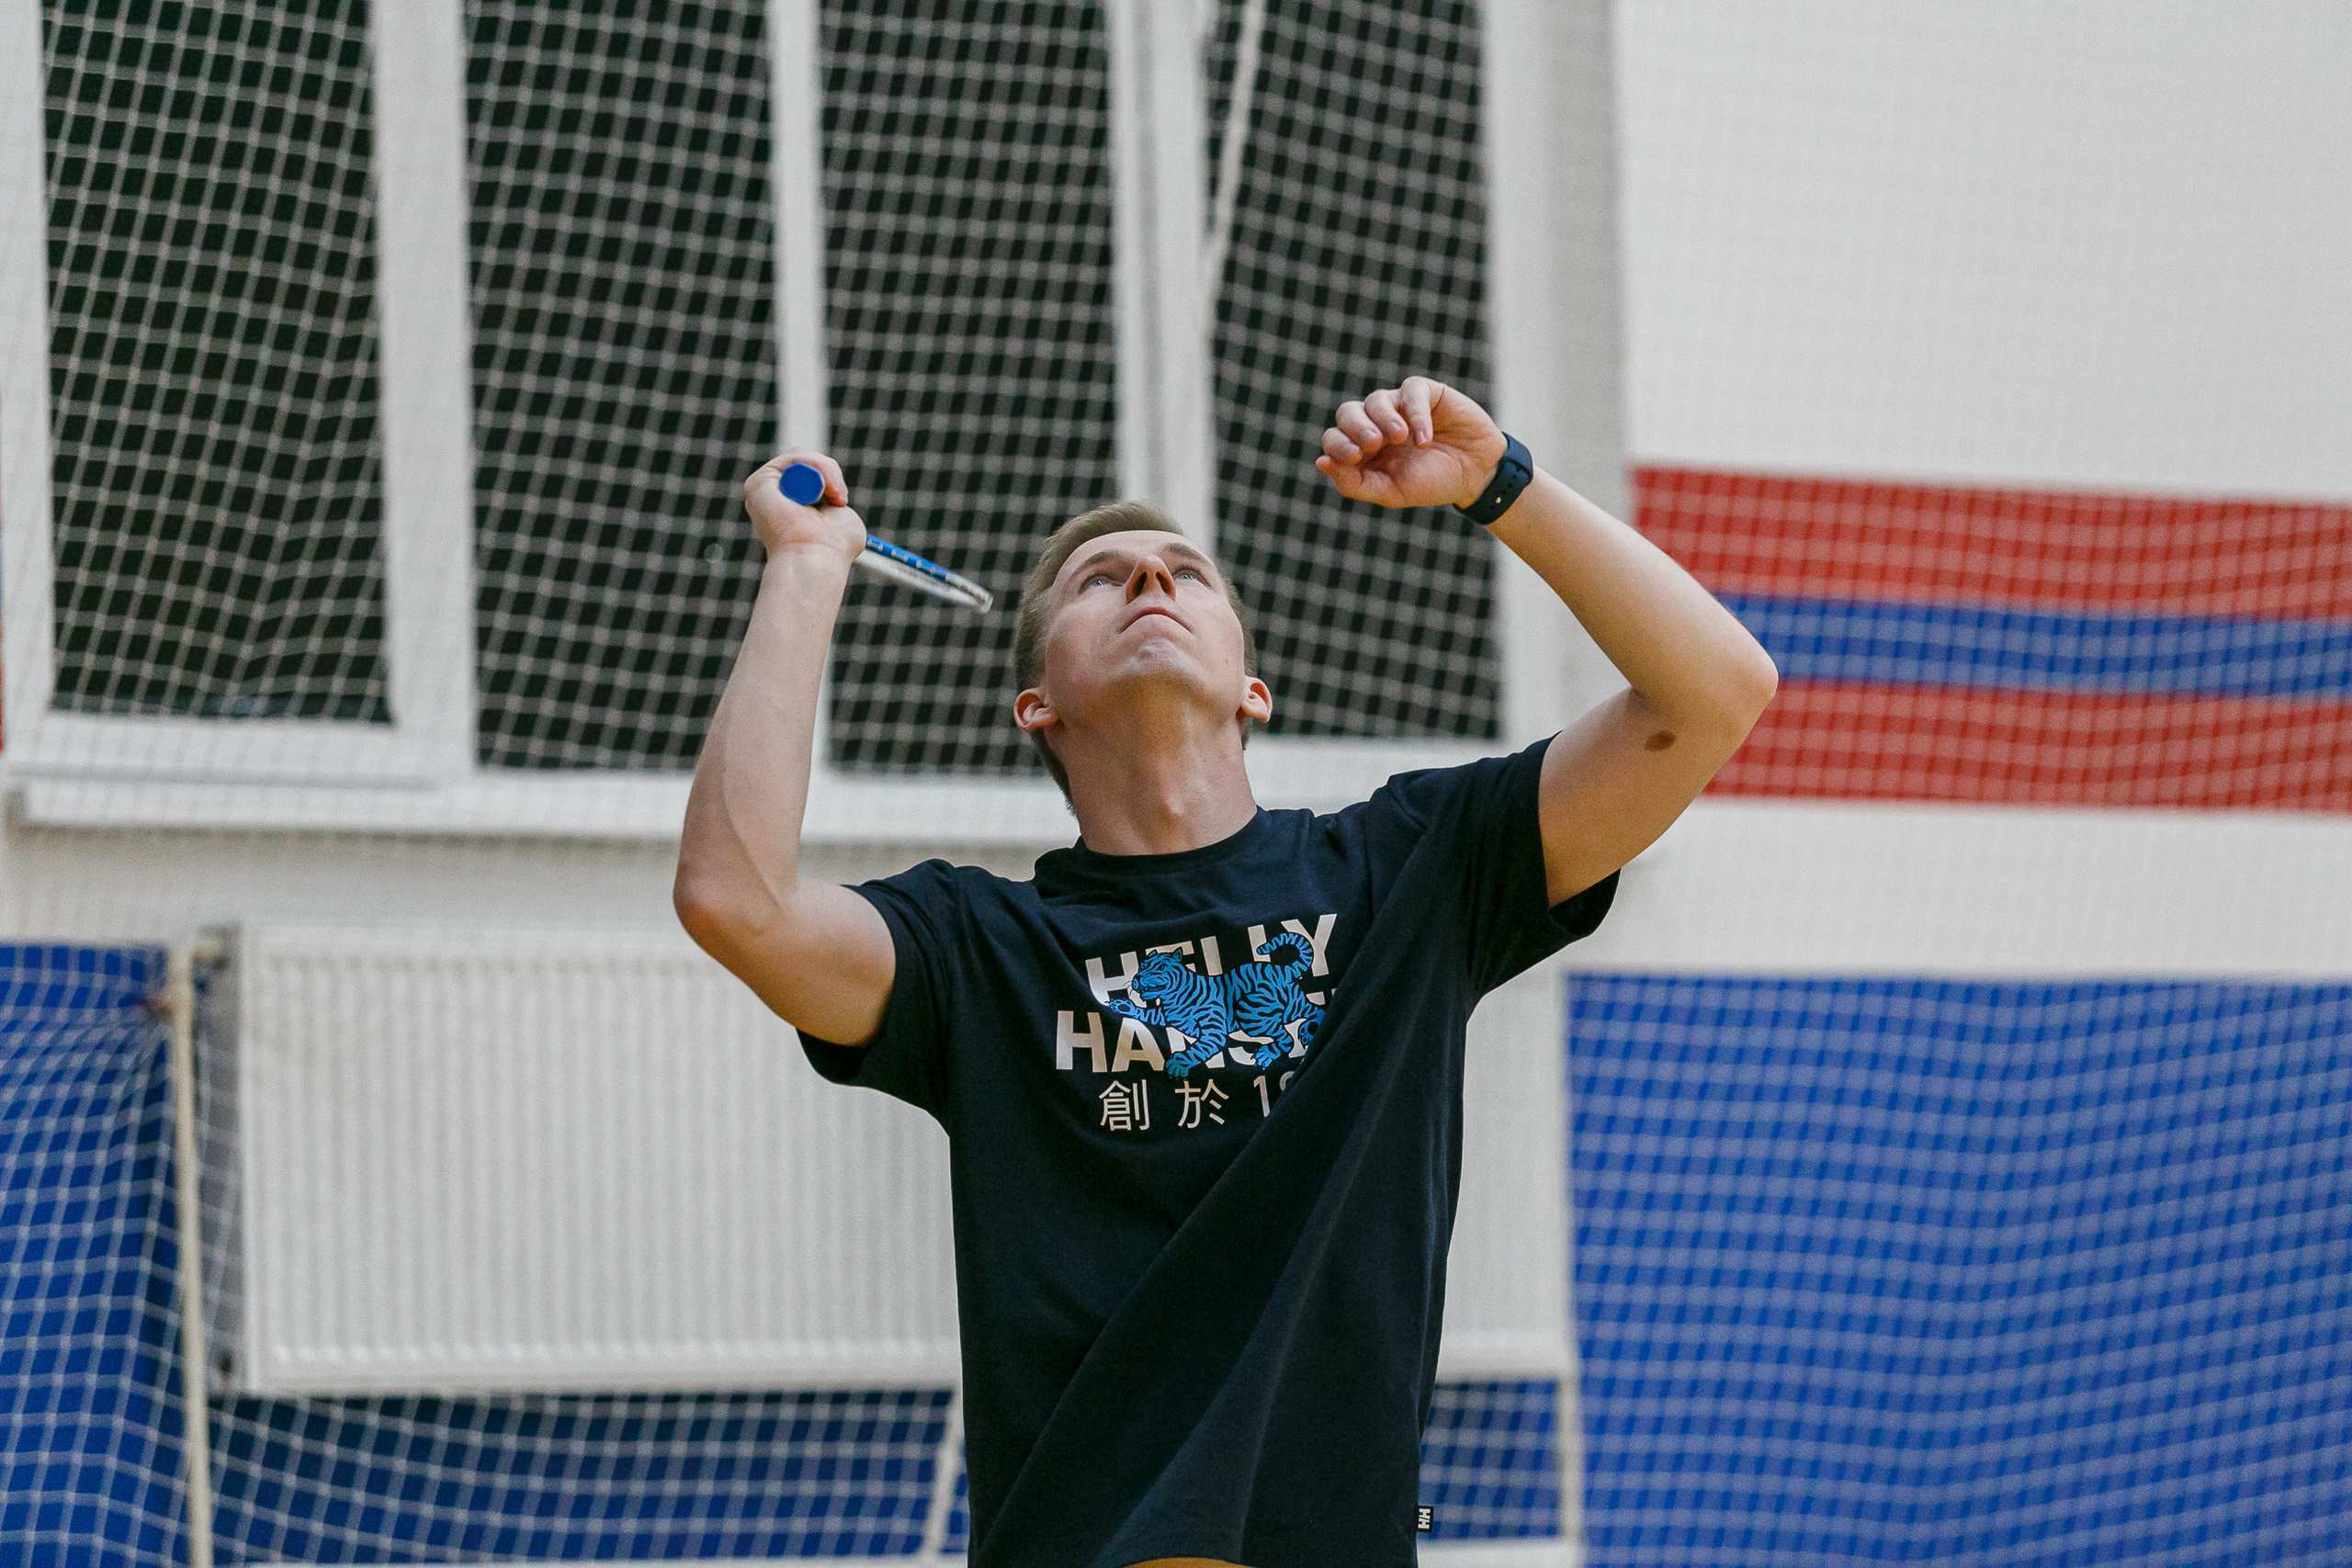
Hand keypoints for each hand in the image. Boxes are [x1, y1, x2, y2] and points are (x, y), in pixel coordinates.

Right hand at [742, 448, 865, 565]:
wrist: (817, 558)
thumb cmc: (833, 548)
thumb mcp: (842, 517)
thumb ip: (834, 501)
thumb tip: (833, 499)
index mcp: (791, 505)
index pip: (812, 473)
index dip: (831, 481)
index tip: (840, 501)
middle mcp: (775, 497)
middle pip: (805, 462)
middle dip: (829, 473)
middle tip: (838, 498)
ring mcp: (765, 489)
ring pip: (801, 457)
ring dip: (825, 472)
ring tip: (831, 498)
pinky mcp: (759, 482)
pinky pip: (795, 457)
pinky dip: (815, 469)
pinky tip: (820, 492)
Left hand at [1314, 376, 1508, 509]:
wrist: (1475, 475)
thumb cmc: (1431, 483)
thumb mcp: (1391, 492)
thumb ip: (1354, 483)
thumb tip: (1321, 462)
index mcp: (1362, 450)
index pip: (1334, 438)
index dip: (1337, 445)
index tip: (1353, 458)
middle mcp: (1376, 424)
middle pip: (1346, 412)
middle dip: (1355, 428)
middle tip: (1372, 445)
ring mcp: (1400, 406)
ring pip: (1375, 399)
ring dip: (1385, 419)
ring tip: (1402, 439)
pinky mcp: (1425, 392)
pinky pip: (1411, 391)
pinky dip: (1416, 414)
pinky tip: (1424, 439)